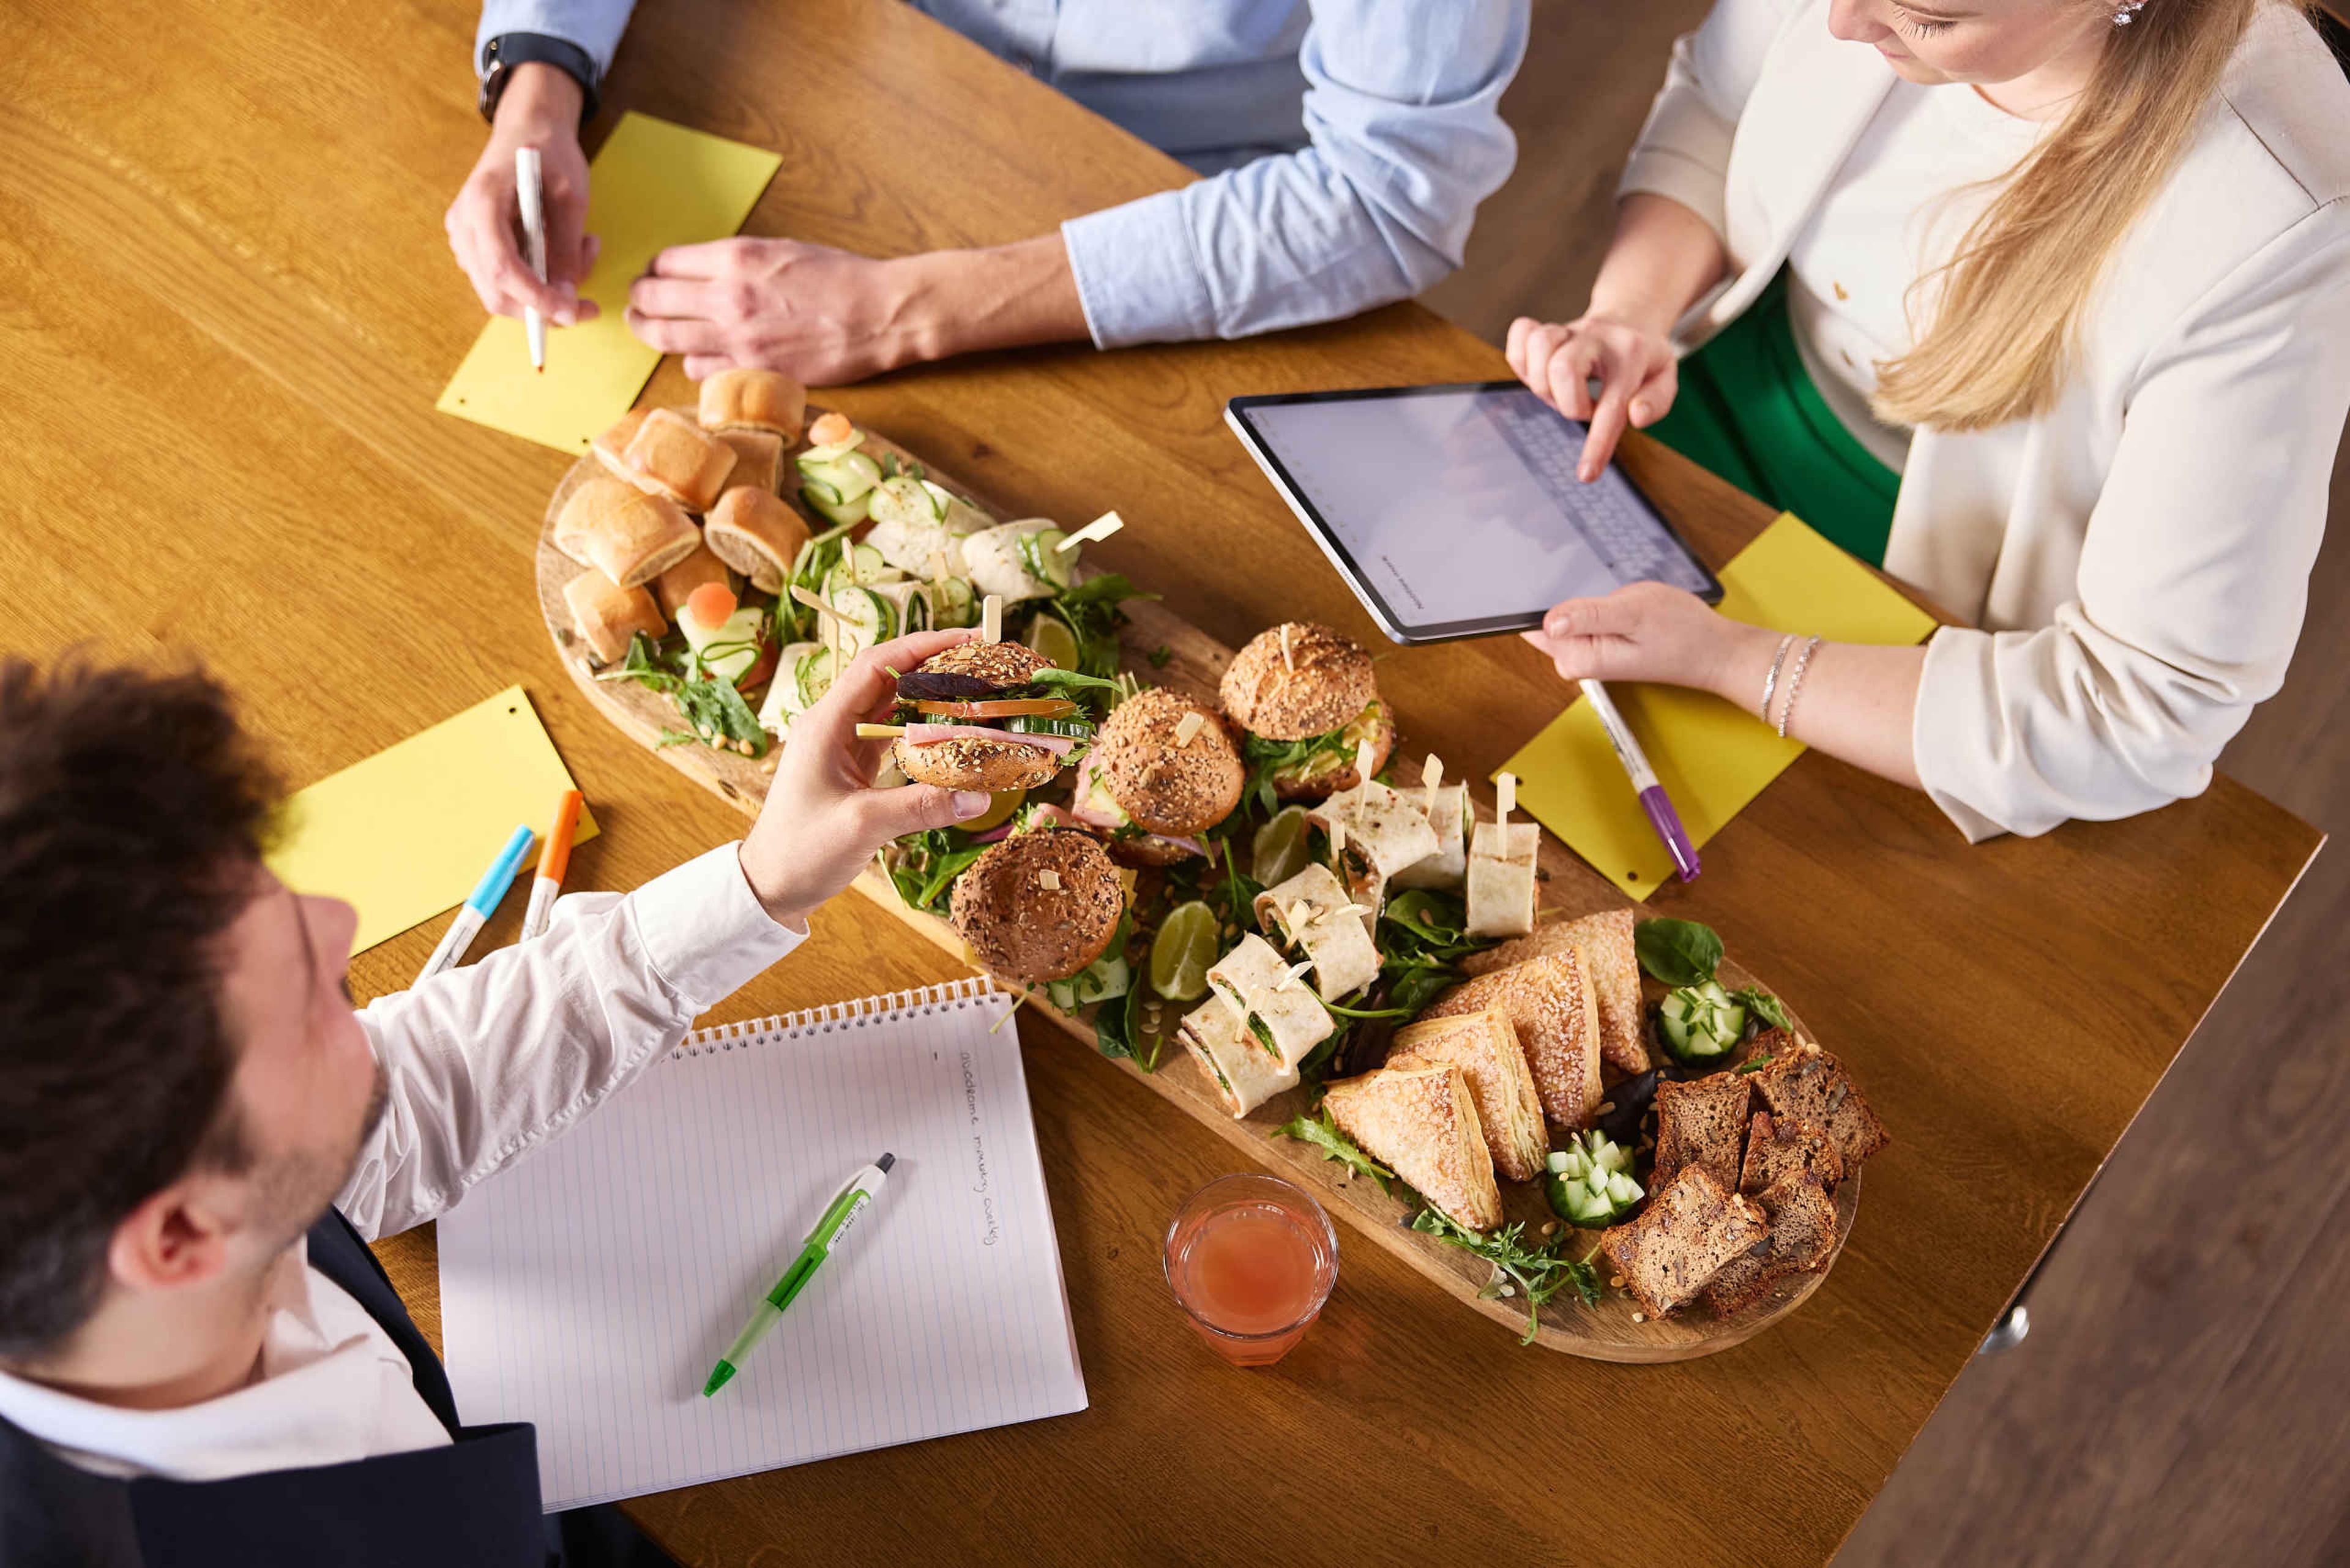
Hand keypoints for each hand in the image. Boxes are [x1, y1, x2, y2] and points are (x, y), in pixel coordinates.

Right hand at [444, 64, 597, 324]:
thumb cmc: (551, 153)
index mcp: (482, 202)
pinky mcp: (476, 246)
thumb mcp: (572, 197)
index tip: (572, 313)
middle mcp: (463, 224)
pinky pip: (505, 281)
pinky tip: (561, 251)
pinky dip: (537, 281)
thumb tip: (567, 299)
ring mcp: (464, 237)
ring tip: (582, 251)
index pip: (502, 269)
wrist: (528, 128)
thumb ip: (567, 249)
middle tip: (588, 304)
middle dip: (543, 310)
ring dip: (546, 291)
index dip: (536, 299)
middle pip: (496, 294)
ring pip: (502, 294)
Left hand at [626, 238, 926, 384]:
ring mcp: (737, 339)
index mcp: (734, 257)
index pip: (664, 263)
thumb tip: (698, 273)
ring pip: (665, 339)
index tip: (654, 277)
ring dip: (656, 334)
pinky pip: (699, 370)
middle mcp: (727, 297)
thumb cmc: (839, 276)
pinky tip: (702, 356)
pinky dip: (694, 363)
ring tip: (656, 332)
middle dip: (639, 303)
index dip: (653, 270)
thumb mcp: (780, 249)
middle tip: (637, 306)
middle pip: (651, 301)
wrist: (881, 314)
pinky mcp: (753, 370)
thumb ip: (734, 261)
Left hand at [737, 628, 995, 926]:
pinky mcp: (852, 765)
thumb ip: (921, 807)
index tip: (968, 639)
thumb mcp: (862, 826)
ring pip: (893, 704)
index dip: (923, 646)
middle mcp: (833, 725)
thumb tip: (980, 796)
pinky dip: (924, 727)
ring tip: (978, 690)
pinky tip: (955, 731)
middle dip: (936, 664)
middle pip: (889, 677)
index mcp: (825, 723)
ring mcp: (842, 744)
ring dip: (933, 695)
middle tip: (985, 662)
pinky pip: (893, 733)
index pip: (877, 665)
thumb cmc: (801, 852)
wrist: (770, 884)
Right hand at [1506, 312, 1679, 480]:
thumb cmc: (1643, 360)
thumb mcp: (1665, 378)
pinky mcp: (1545, 328)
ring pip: (1539, 346)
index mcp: (1629, 357)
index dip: (1597, 444)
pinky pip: (1520, 334)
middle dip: (1567, 403)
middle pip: (1562, 368)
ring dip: (1542, 381)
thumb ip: (1656, 402)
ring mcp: (1568, 330)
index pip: (1611, 406)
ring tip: (1562, 390)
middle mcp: (1596, 339)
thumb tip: (1634, 417)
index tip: (1586, 475)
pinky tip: (1538, 369)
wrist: (1629, 318)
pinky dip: (1520, 357)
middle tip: (1584, 406)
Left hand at [1520, 582, 1776, 700]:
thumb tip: (1549, 620)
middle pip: (1544, 620)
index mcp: (1579, 658)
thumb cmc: (1682, 633)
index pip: (1532, 627)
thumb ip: (1589, 615)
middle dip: (1562, 595)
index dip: (1535, 599)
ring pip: (1564, 617)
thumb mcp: (1635, 612)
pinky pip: (1581, 619)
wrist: (1713, 651)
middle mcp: (1578, 661)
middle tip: (1594, 583)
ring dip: (1583, 598)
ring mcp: (1587, 654)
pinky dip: (1593, 605)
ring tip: (1614, 596)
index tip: (1542, 578)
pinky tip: (1617, 602)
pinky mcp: (1598, 645)